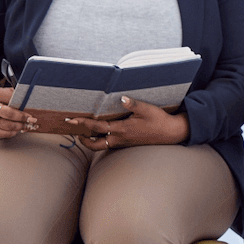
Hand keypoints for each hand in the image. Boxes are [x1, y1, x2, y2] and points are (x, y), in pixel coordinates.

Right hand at [0, 87, 36, 138]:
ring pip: (7, 125)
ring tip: (26, 125)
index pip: (11, 99)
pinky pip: (4, 134)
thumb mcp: (11, 95)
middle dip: (22, 118)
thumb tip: (32, 100)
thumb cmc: (5, 103)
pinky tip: (17, 130)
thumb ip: (19, 96)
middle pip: (8, 114)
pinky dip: (13, 133)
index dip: (23, 105)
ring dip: (20, 126)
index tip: (31, 109)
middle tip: (31, 120)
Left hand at [68, 96, 189, 149]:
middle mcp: (120, 139)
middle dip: (83, 140)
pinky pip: (110, 144)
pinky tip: (102, 133)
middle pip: (95, 144)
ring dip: (92, 140)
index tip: (71, 120)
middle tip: (75, 131)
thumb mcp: (147, 110)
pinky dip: (102, 139)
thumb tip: (122, 98)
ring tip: (85, 133)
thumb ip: (133, 104)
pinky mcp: (128, 143)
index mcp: (122, 129)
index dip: (82, 124)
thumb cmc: (159, 121)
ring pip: (102, 145)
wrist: (172, 133)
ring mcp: (124, 143)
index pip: (96, 128)